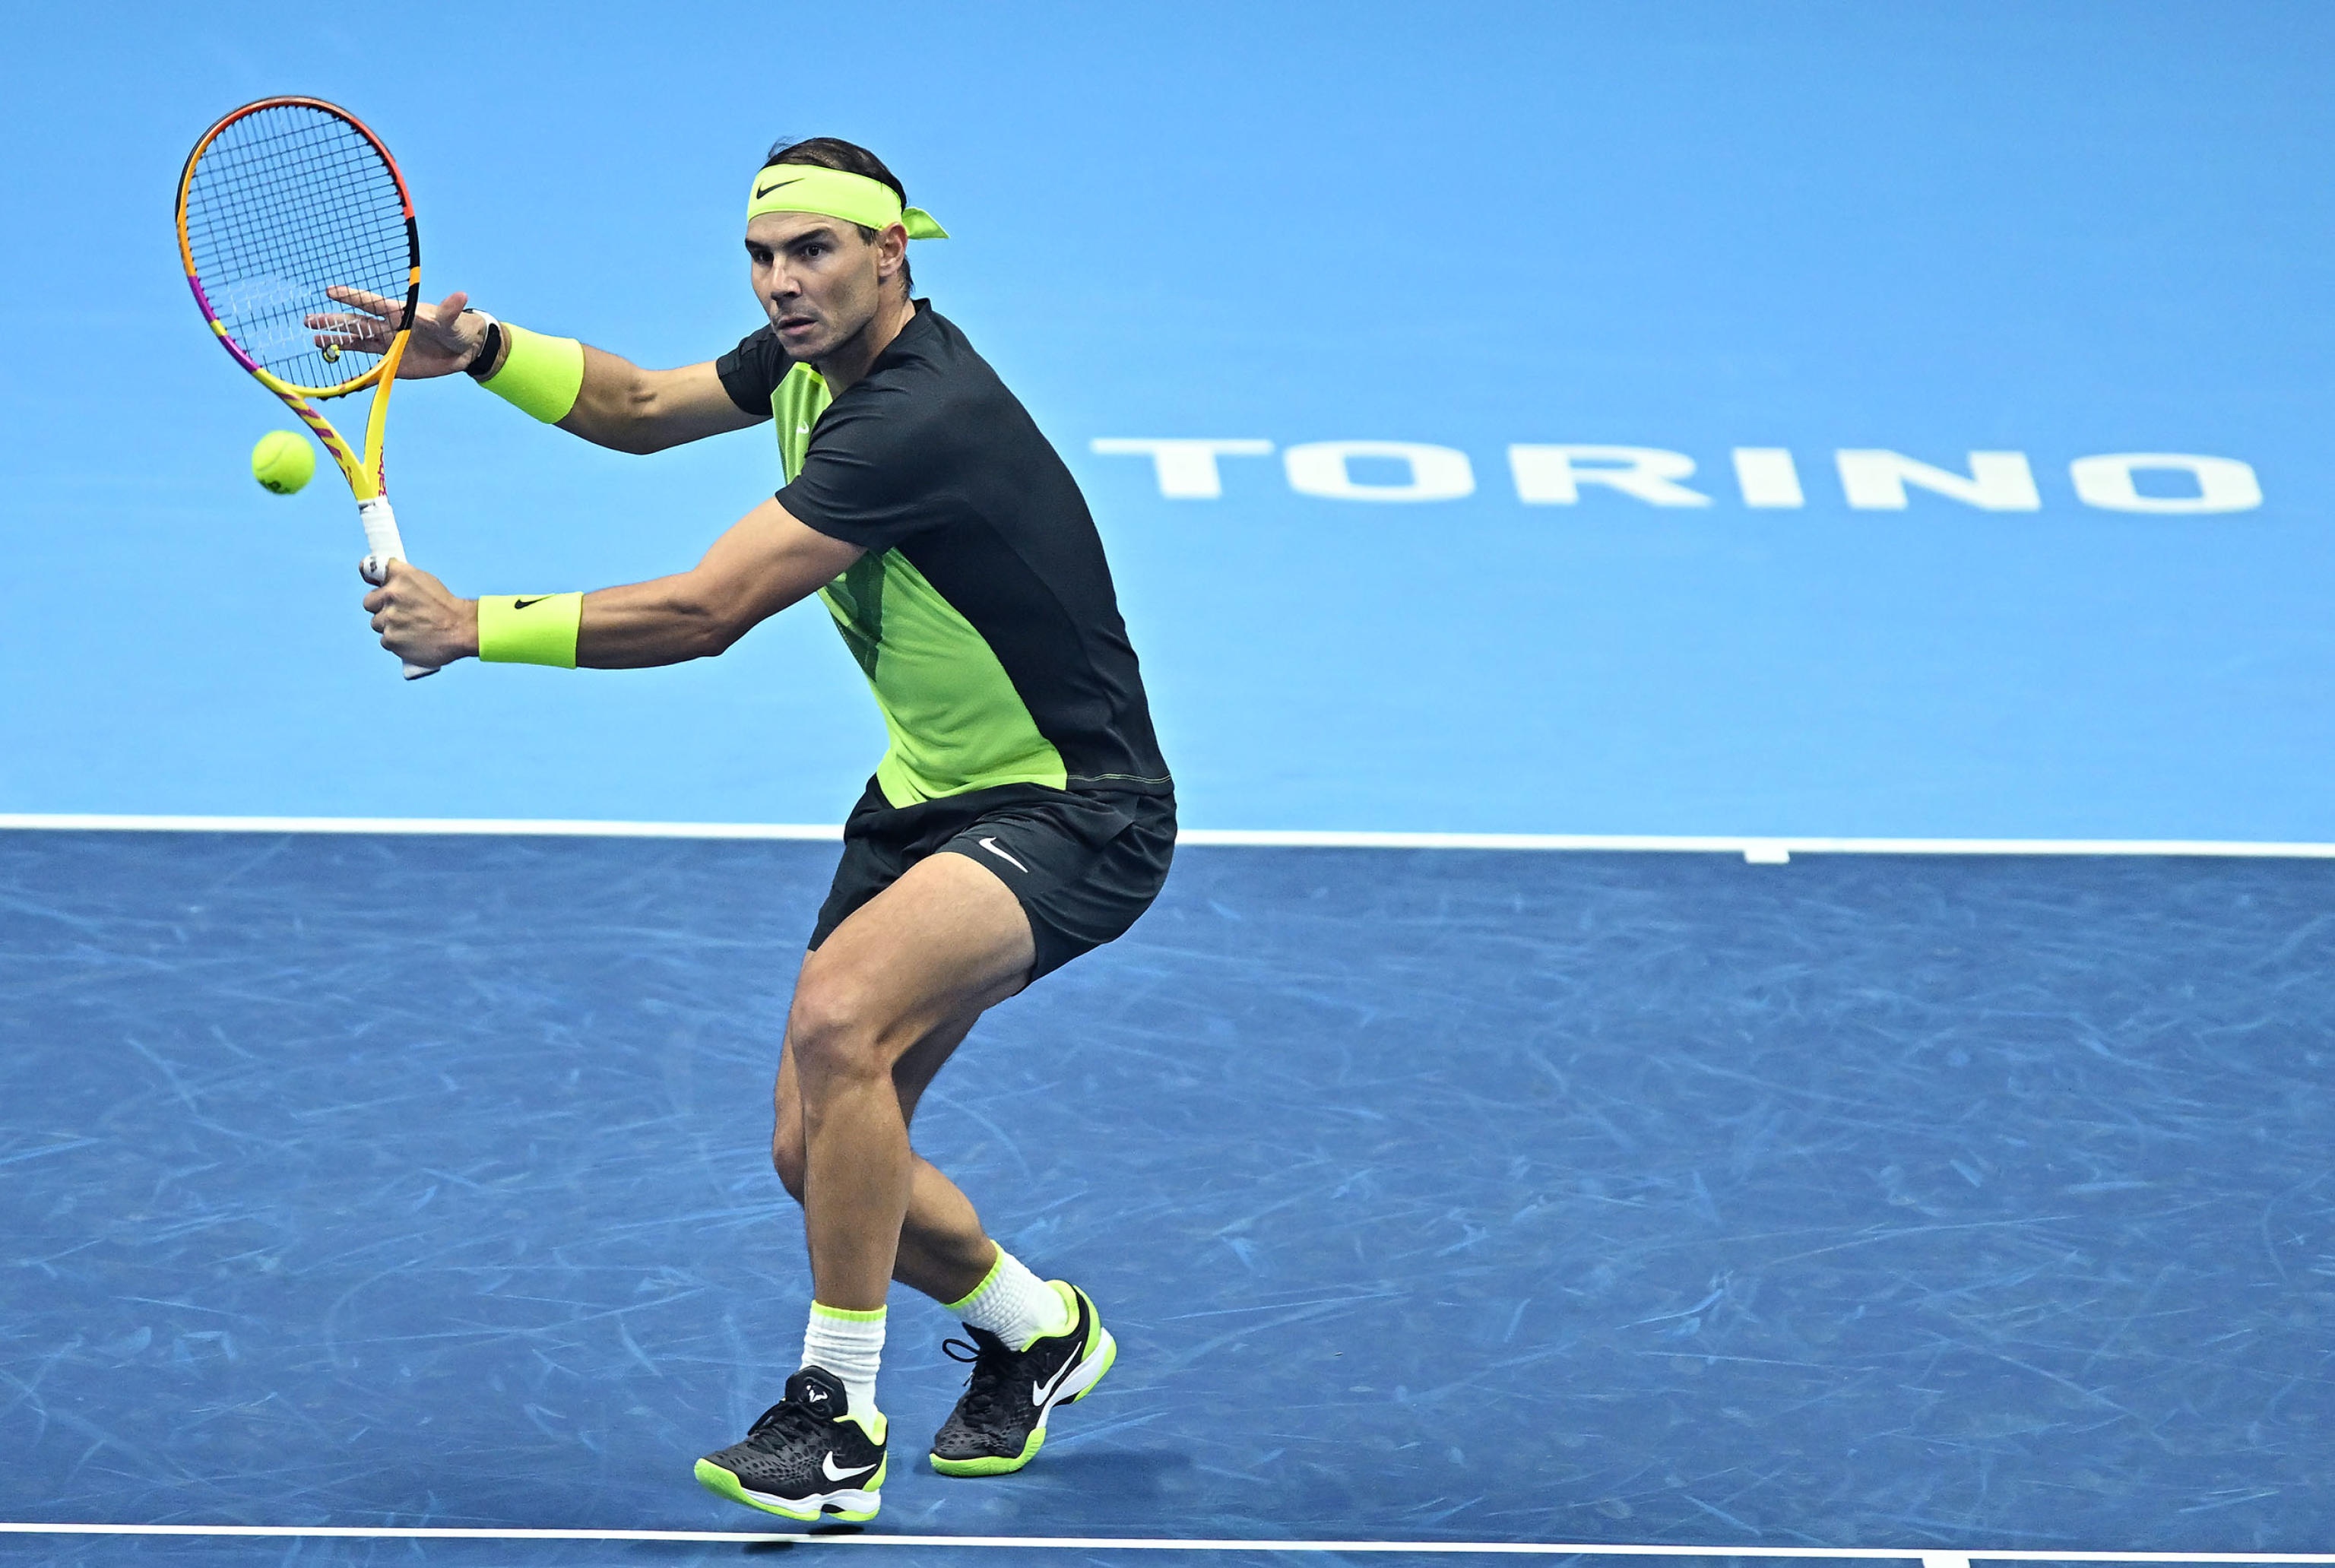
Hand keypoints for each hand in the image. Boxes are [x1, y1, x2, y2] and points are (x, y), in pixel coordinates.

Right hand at [305, 289, 486, 378]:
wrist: (464, 350)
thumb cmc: (457, 328)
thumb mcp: (451, 320)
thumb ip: (450, 310)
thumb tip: (462, 296)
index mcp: (400, 313)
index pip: (371, 303)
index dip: (352, 297)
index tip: (330, 291)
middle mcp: (390, 327)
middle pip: (356, 322)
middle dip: (333, 321)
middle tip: (309, 320)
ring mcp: (389, 344)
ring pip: (357, 341)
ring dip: (337, 340)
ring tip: (315, 339)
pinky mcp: (393, 361)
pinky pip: (369, 363)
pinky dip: (353, 365)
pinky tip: (337, 366)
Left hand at [362, 558, 477, 667]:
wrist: (462, 629)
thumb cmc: (445, 606)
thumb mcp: (424, 580)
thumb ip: (400, 578)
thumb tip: (377, 580)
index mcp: (400, 576)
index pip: (368, 568)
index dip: (369, 576)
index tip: (373, 581)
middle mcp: (391, 594)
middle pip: (369, 602)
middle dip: (381, 607)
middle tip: (400, 612)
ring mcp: (389, 618)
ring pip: (377, 623)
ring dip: (389, 626)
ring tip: (411, 627)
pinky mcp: (391, 639)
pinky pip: (385, 640)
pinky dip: (397, 642)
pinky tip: (413, 639)